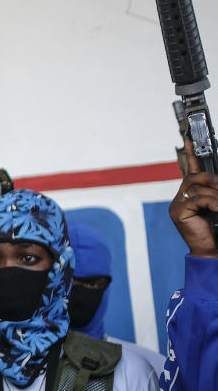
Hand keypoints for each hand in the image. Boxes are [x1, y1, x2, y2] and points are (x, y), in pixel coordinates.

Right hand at [169, 138, 217, 257]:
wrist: (211, 250)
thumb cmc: (216, 228)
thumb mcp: (217, 205)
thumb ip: (214, 193)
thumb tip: (217, 182)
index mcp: (190, 194)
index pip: (190, 170)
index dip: (191, 154)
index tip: (189, 140)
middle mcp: (181, 197)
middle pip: (193, 176)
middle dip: (210, 178)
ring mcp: (177, 205)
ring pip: (196, 187)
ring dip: (214, 195)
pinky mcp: (178, 212)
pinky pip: (196, 199)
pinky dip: (211, 203)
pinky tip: (216, 210)